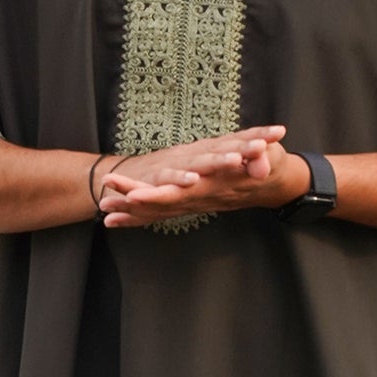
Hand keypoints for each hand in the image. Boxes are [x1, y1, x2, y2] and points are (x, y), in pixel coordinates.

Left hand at [97, 126, 307, 226]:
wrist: (272, 183)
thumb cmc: (269, 166)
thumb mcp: (271, 157)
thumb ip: (265, 158)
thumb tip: (259, 163)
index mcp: (213, 186)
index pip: (180, 193)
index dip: (156, 195)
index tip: (132, 195)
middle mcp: (201, 197)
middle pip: (162, 205)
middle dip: (133, 205)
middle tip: (105, 204)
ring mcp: (196, 201)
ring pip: (159, 210)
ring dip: (132, 212)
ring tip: (103, 212)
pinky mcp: (193, 200)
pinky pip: (163, 212)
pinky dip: (141, 216)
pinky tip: (120, 219)